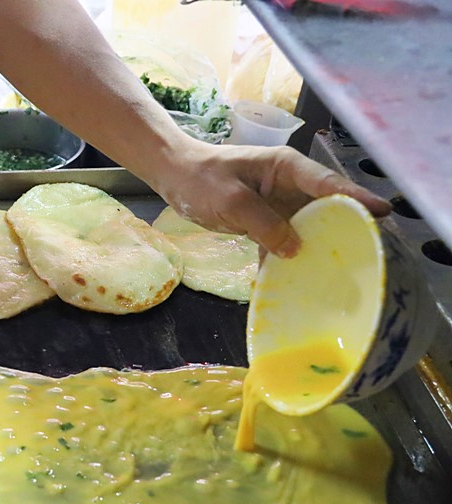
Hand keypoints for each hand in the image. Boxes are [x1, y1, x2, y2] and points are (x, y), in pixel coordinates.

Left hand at [153, 141, 390, 257]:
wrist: (174, 176)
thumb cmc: (201, 179)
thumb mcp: (232, 201)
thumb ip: (263, 223)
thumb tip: (295, 249)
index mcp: (286, 168)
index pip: (327, 184)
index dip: (356, 198)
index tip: (382, 212)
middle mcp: (289, 185)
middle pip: (325, 208)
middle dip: (344, 229)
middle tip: (368, 253)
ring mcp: (278, 204)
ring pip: (306, 228)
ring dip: (316, 249)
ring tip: (337, 274)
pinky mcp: (265, 221)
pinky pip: (283, 241)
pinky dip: (287, 259)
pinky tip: (294, 281)